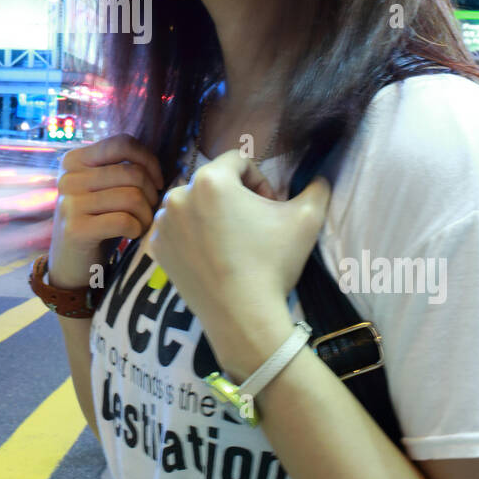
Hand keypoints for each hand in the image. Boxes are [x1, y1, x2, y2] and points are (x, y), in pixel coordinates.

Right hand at [47, 133, 163, 288]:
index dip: (148, 160)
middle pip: (132, 173)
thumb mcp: (102, 189)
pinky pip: (124, 221)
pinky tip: (132, 234)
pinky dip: (137, 229)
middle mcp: (68, 177)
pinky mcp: (76, 229)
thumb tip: (163, 165)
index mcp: (74, 160)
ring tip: (142, 224)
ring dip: (146, 215)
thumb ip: (121, 170)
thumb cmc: (96, 221)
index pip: (122, 143)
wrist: (70, 263)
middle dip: (151, 194)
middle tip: (148, 211)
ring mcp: (70, 203)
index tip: (157, 181)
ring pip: (132, 197)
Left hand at [142, 148, 330, 361]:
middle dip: (235, 197)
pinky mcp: (157, 248)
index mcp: (210, 179)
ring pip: (193, 204)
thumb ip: (316, 189)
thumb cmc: (272, 263)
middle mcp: (178, 195)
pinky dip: (193, 235)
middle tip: (253, 226)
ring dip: (212, 214)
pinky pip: (178, 229)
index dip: (260, 180)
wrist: (243, 317)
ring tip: (232, 242)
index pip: (239, 161)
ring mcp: (163, 223)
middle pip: (213, 182)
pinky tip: (213, 256)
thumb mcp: (306, 219)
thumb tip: (321, 179)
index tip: (270, 207)